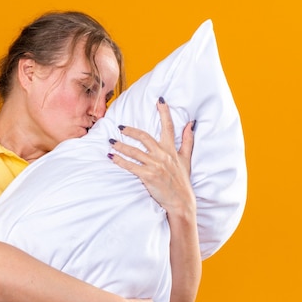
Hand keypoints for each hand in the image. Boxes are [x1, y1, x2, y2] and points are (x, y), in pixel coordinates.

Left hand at [109, 98, 195, 216]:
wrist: (181, 201)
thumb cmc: (182, 181)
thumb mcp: (187, 159)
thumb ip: (187, 140)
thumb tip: (191, 123)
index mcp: (171, 149)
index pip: (168, 127)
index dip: (164, 112)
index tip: (159, 100)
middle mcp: (163, 155)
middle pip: (144, 137)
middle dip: (131, 130)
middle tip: (120, 127)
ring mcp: (155, 165)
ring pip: (134, 151)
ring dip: (120, 145)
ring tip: (111, 141)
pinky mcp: (148, 176)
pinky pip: (130, 166)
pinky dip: (120, 161)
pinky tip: (112, 157)